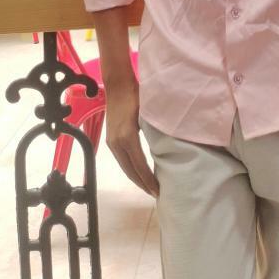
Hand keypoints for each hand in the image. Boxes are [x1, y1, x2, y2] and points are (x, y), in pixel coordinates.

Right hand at [105, 79, 158, 197]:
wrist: (118, 85)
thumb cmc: (137, 96)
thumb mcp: (149, 114)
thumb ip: (155, 132)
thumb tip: (167, 151)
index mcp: (127, 138)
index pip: (140, 166)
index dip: (149, 180)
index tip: (158, 190)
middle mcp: (117, 143)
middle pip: (130, 171)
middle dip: (142, 184)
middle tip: (155, 194)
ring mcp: (111, 143)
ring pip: (124, 167)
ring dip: (136, 178)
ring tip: (148, 187)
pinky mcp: (110, 140)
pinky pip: (121, 160)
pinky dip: (130, 169)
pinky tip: (138, 172)